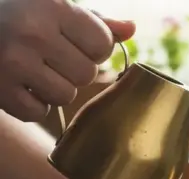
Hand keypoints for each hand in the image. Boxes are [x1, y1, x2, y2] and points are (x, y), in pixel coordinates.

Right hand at [0, 0, 135, 121]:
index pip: (102, 44)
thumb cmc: (16, 14)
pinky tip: (20, 85)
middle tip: (51, 57)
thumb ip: (95, 21)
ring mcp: (12, 62)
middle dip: (74, 69)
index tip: (73, 43)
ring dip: (55, 88)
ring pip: (65, 96)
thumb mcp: (53, 7)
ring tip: (35, 70)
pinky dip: (32, 105)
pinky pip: (37, 113)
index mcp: (51, 7)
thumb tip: (131, 29)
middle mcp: (33, 33)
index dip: (93, 48)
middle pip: (87, 74)